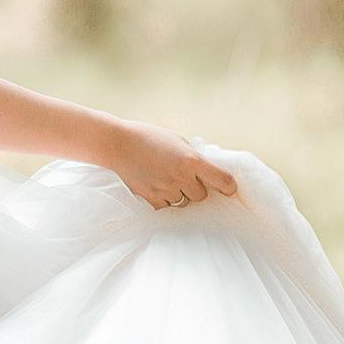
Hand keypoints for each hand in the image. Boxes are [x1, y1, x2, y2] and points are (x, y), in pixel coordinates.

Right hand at [100, 119, 237, 210]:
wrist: (115, 143)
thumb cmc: (146, 137)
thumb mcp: (176, 140)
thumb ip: (193, 155)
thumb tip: (207, 170)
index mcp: (191, 160)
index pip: (223, 181)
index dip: (228, 187)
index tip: (226, 188)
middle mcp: (181, 177)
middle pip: (201, 195)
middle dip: (195, 188)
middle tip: (182, 177)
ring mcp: (165, 189)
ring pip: (184, 202)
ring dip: (179, 194)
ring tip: (165, 180)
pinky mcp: (151, 198)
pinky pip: (166, 206)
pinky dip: (163, 199)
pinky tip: (154, 186)